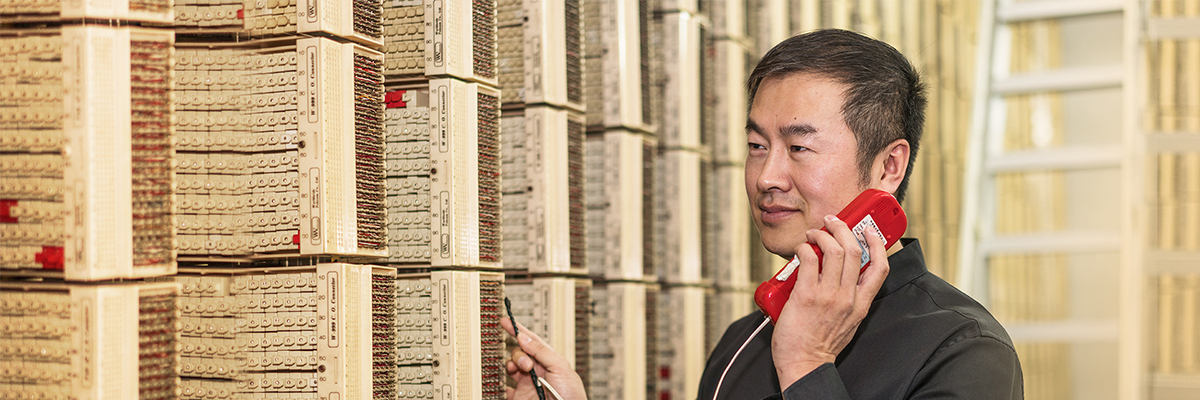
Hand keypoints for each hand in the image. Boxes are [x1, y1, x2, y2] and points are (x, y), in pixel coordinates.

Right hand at [502, 317, 587, 399]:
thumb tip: (525, 337)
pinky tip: (501, 382)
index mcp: (548, 361)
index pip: (531, 341)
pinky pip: (505, 389)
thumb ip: (542, 351)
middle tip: (525, 363)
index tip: (506, 321)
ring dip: (510, 365)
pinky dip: (500, 385)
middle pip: (519, 353)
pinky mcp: (520, 397)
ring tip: (517, 370)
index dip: (518, 330)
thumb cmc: (572, 395)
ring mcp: (527, 384)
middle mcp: (537, 371)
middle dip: (518, 353)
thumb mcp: (561, 367)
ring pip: (511, 367)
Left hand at [770, 214, 890, 387]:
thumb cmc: (821, 345)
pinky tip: (800, 249)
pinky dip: (804, 248)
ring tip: (813, 233)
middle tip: (832, 223)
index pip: (880, 268)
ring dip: (822, 234)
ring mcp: (828, 296)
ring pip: (832, 250)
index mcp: (861, 304)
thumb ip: (849, 299)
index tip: (869, 231)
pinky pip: (808, 260)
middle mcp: (848, 298)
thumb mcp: (848, 322)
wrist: (804, 364)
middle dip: (843, 228)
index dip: (878, 244)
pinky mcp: (806, 295)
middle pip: (854, 250)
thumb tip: (840, 275)